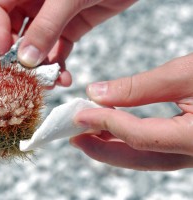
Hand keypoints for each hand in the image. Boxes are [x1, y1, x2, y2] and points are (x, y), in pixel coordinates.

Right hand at [0, 0, 136, 86]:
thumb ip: (47, 26)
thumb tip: (25, 60)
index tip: (3, 56)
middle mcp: (33, 1)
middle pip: (14, 32)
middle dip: (21, 57)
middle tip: (28, 77)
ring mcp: (52, 15)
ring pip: (38, 46)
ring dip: (42, 67)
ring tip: (50, 82)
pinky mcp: (71, 26)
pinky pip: (59, 49)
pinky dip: (60, 65)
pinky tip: (64, 78)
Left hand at [70, 54, 192, 170]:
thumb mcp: (185, 73)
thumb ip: (140, 87)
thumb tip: (96, 93)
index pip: (140, 136)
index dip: (105, 125)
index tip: (78, 114)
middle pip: (139, 158)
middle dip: (101, 149)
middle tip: (73, 134)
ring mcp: (192, 152)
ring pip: (144, 157)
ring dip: (112, 146)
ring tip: (86, 131)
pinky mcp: (187, 145)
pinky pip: (152, 150)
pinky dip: (128, 140)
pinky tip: (111, 128)